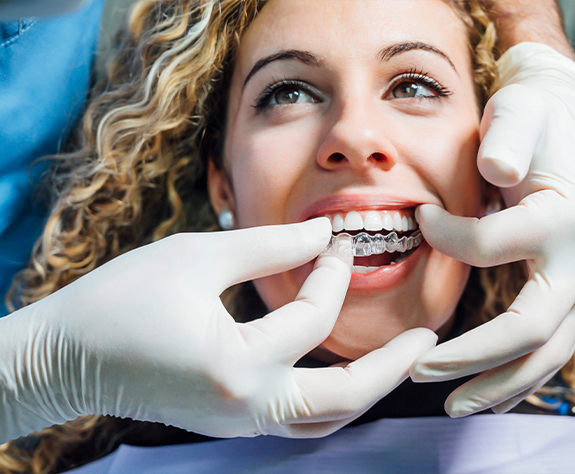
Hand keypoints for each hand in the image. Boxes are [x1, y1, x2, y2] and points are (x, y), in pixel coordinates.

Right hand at [0, 218, 435, 442]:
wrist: (64, 357)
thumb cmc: (121, 300)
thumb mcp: (197, 257)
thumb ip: (266, 246)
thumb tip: (320, 233)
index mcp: (238, 365)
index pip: (311, 316)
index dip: (330, 270)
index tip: (336, 237)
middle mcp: (247, 408)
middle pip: (343, 398)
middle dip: (392, 367)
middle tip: (428, 340)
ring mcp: (239, 423)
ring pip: (324, 420)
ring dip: (365, 389)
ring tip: (395, 360)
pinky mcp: (229, 422)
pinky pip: (296, 419)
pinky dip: (327, 395)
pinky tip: (338, 366)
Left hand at [410, 43, 574, 415]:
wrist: (563, 119)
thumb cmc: (535, 117)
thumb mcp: (521, 113)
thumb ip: (510, 138)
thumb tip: (496, 172)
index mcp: (561, 216)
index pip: (492, 246)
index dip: (447, 237)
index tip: (418, 218)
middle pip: (530, 328)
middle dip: (472, 357)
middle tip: (419, 370)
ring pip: (547, 353)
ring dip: (497, 383)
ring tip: (454, 404)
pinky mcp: (567, 290)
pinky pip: (548, 344)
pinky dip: (517, 373)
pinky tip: (486, 390)